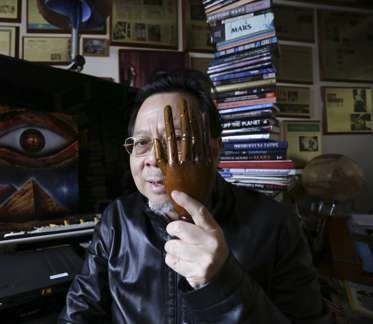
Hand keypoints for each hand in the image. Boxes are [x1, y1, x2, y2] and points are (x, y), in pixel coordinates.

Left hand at [153, 98, 215, 221]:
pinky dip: (159, 146)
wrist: (192, 207)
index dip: (195, 121)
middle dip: (183, 118)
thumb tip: (216, 140)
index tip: (193, 108)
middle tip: (179, 103)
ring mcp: (178, 166)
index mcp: (202, 159)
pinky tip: (156, 134)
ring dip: (170, 125)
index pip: (199, 135)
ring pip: (173, 141)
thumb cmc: (201, 189)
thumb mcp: (211, 171)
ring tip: (167, 112)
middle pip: (186, 134)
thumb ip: (213, 155)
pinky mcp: (168, 173)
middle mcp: (190, 160)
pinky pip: (162, 157)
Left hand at [164, 191, 228, 288]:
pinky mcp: (196, 272)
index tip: (175, 193)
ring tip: (183, 252)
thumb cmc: (209, 249)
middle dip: (172, 230)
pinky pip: (171, 260)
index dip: (187, 201)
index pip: (200, 211)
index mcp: (213, 230)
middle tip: (177, 235)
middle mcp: (211, 243)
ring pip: (171, 246)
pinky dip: (173, 261)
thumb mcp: (209, 233)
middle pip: (178, 228)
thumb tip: (176, 207)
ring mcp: (204, 259)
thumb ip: (196, 223)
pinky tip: (184, 262)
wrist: (221, 275)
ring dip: (172, 249)